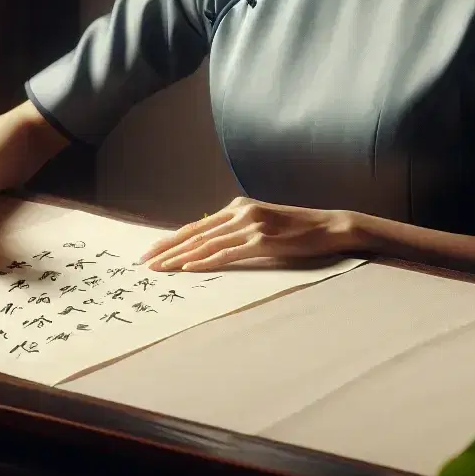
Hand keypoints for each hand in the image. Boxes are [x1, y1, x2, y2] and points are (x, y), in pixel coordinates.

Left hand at [138, 196, 361, 271]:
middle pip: (195, 234)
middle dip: (167, 249)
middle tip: (144, 262)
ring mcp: (252, 226)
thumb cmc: (298, 228)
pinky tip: (189, 268)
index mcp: (238, 206)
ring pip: (206, 244)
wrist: (329, 226)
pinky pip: (228, 254)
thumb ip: (238, 227)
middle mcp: (241, 212)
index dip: (171, 239)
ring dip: (180, 258)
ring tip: (160, 269)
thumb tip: (211, 241)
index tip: (151, 250)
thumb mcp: (263, 221)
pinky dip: (206, 262)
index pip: (196, 225)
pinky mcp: (263, 242)